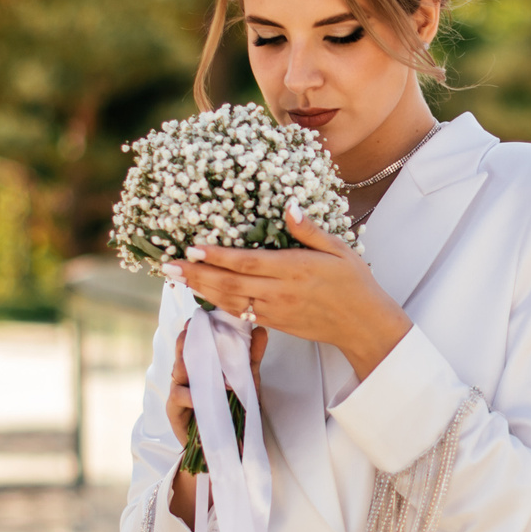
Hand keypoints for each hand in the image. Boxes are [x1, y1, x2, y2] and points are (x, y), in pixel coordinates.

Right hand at [167, 323, 266, 525]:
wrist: (225, 452)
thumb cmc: (233, 414)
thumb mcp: (248, 383)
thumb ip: (252, 358)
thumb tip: (263, 330)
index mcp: (201, 366)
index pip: (195, 341)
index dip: (197, 327)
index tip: (203, 314)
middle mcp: (187, 376)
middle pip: (182, 351)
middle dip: (187, 338)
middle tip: (194, 326)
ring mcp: (179, 392)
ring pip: (178, 370)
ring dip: (188, 361)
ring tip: (201, 352)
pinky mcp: (175, 412)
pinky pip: (179, 396)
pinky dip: (192, 393)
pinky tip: (204, 393)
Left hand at [175, 209, 410, 383]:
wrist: (362, 324)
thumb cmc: (353, 283)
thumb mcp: (339, 248)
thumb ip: (310, 230)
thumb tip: (288, 206)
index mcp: (295, 269)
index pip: (248, 263)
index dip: (218, 257)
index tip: (194, 247)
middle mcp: (280, 292)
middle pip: (230, 284)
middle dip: (197, 274)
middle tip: (168, 265)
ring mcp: (275, 310)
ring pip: (230, 301)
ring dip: (200, 289)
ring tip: (176, 278)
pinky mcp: (275, 323)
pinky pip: (240, 313)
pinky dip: (218, 303)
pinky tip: (202, 293)